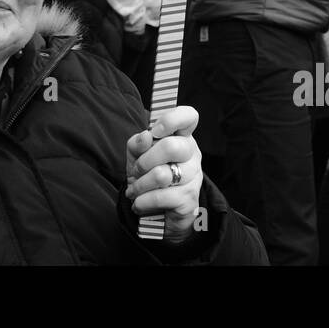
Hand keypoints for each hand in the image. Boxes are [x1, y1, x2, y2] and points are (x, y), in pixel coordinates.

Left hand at [125, 106, 203, 243]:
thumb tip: (145, 136)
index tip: (155, 131)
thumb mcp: (137, 156)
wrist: (159, 211)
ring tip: (134, 190)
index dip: (171, 120)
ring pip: (162, 175)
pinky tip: (139, 203)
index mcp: (181, 136)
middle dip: (144, 161)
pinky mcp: (189, 199)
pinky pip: (160, 197)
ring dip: (139, 185)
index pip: (189, 116)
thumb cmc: (149, 175)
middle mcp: (192, 154)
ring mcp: (194, 177)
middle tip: (136, 171)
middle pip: (171, 147)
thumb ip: (137, 143)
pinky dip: (142, 201)